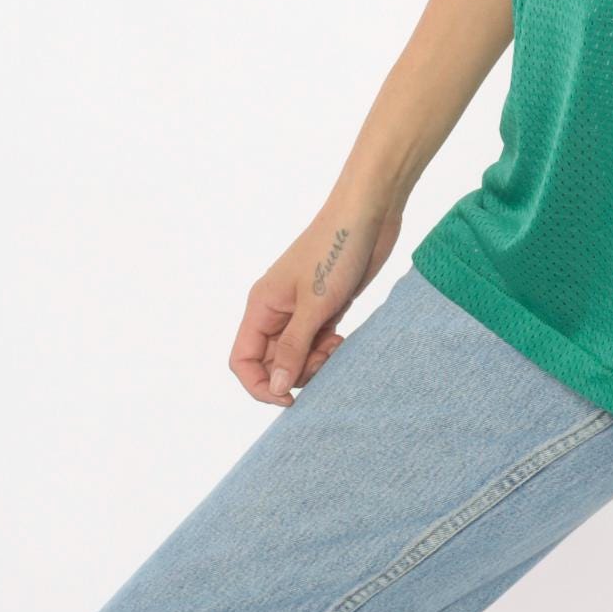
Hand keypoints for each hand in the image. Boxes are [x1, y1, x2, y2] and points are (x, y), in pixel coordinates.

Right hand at [227, 203, 401, 405]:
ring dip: (315, 361)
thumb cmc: (336, 250)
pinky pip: (317, 343)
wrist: (369, 214)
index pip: (243, 360)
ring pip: (297, 355)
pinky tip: (342, 340)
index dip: (259, 385)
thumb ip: (294, 348)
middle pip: (272, 362)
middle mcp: (276, 310)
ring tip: (336, 346)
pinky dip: (327, 350)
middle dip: (295, 372)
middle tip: (324, 359)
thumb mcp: (315, 304)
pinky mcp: (325, 307)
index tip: (288, 397)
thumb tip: (275, 388)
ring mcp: (301, 309)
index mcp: (262, 306)